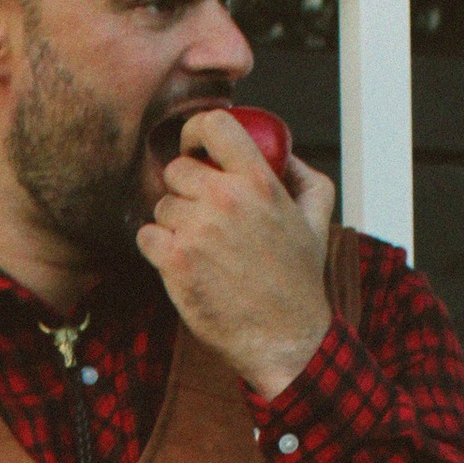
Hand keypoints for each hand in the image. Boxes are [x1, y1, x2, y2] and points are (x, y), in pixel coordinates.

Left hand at [136, 106, 336, 400]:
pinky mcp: (175, 262)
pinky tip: (181, 262)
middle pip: (177, 170)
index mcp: (259, 181)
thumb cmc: (298, 281)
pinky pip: (146, 235)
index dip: (196, 133)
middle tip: (202, 216)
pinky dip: (157, 248)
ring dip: (174, 225)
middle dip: (185, 191)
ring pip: (161, 206)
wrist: (284, 338)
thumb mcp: (317, 218)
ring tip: (202, 249)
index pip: (213, 124)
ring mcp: (198, 230)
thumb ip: (303, 176)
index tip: (195, 151)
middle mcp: (226, 199)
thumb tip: (281, 152)